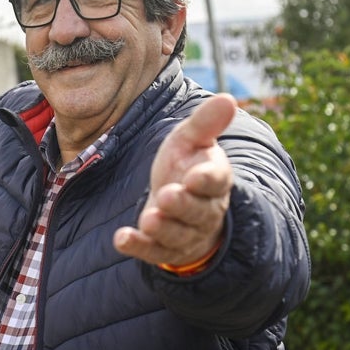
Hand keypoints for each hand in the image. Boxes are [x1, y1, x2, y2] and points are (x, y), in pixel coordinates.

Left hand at [114, 93, 235, 266]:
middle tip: (166, 196)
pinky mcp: (165, 249)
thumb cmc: (186, 165)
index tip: (193, 177)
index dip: (206, 180)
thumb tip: (228, 97)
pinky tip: (122, 239)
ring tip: (148, 218)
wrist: (179, 201)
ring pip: (178, 235)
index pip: (216, 181)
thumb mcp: (191, 139)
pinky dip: (138, 247)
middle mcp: (205, 210)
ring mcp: (186, 233)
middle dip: (182, 206)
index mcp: (214, 179)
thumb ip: (205, 122)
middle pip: (198, 212)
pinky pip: (154, 252)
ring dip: (163, 229)